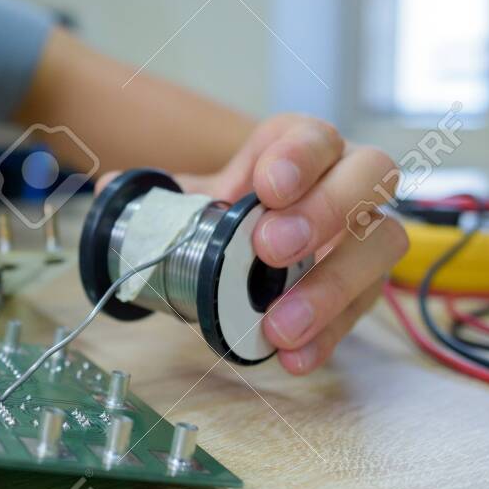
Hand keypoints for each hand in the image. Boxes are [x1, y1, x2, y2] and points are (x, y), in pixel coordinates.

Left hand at [173, 114, 408, 374]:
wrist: (248, 244)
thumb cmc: (231, 208)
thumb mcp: (195, 194)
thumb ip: (159, 193)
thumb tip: (109, 188)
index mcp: (301, 146)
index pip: (315, 133)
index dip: (298, 156)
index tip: (267, 188)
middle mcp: (345, 180)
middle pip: (369, 176)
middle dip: (324, 210)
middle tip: (272, 248)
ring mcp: (362, 232)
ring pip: (379, 244)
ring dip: (331, 286)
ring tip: (279, 322)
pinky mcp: (364, 284)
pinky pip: (361, 308)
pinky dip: (328, 336)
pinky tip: (294, 355)